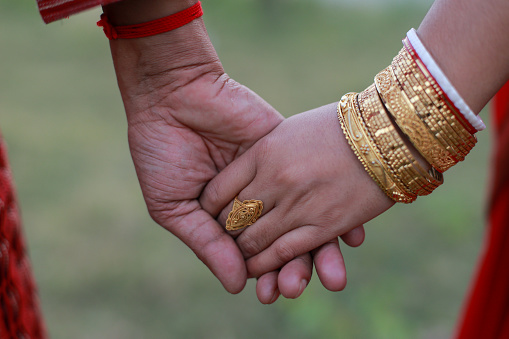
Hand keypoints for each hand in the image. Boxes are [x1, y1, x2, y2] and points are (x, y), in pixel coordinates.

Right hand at [104, 1, 363, 299]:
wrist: (173, 96)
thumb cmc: (162, 152)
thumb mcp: (173, 206)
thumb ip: (206, 244)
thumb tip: (238, 285)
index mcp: (227, 217)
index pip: (255, 254)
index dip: (264, 275)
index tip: (272, 294)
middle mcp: (256, 201)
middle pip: (284, 242)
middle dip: (294, 268)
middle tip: (299, 287)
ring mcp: (275, 177)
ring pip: (305, 219)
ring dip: (319, 249)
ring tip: (330, 275)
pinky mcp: (289, 151)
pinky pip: (319, 182)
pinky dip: (338, 208)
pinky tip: (352, 236)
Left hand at [201, 103, 393, 277]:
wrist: (387, 131)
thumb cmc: (338, 124)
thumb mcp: (291, 130)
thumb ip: (266, 152)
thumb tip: (248, 173)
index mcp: (263, 151)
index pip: (219, 190)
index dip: (211, 207)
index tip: (212, 215)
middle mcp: (275, 178)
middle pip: (233, 218)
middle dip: (224, 234)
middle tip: (224, 241)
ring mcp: (298, 204)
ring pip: (253, 240)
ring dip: (242, 255)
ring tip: (238, 261)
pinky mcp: (323, 225)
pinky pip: (283, 252)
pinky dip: (266, 265)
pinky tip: (257, 272)